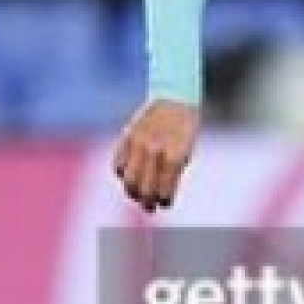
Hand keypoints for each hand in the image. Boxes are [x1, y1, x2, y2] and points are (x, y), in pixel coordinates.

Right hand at [113, 98, 199, 212]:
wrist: (175, 97)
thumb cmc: (185, 128)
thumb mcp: (186, 151)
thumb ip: (172, 174)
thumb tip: (159, 197)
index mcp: (174, 156)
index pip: (164, 190)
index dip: (163, 200)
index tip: (163, 203)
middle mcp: (154, 150)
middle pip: (143, 189)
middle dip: (146, 201)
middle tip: (149, 206)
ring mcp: (138, 143)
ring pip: (128, 179)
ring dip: (132, 190)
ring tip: (137, 194)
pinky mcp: (126, 136)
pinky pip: (117, 164)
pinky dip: (121, 173)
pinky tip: (129, 175)